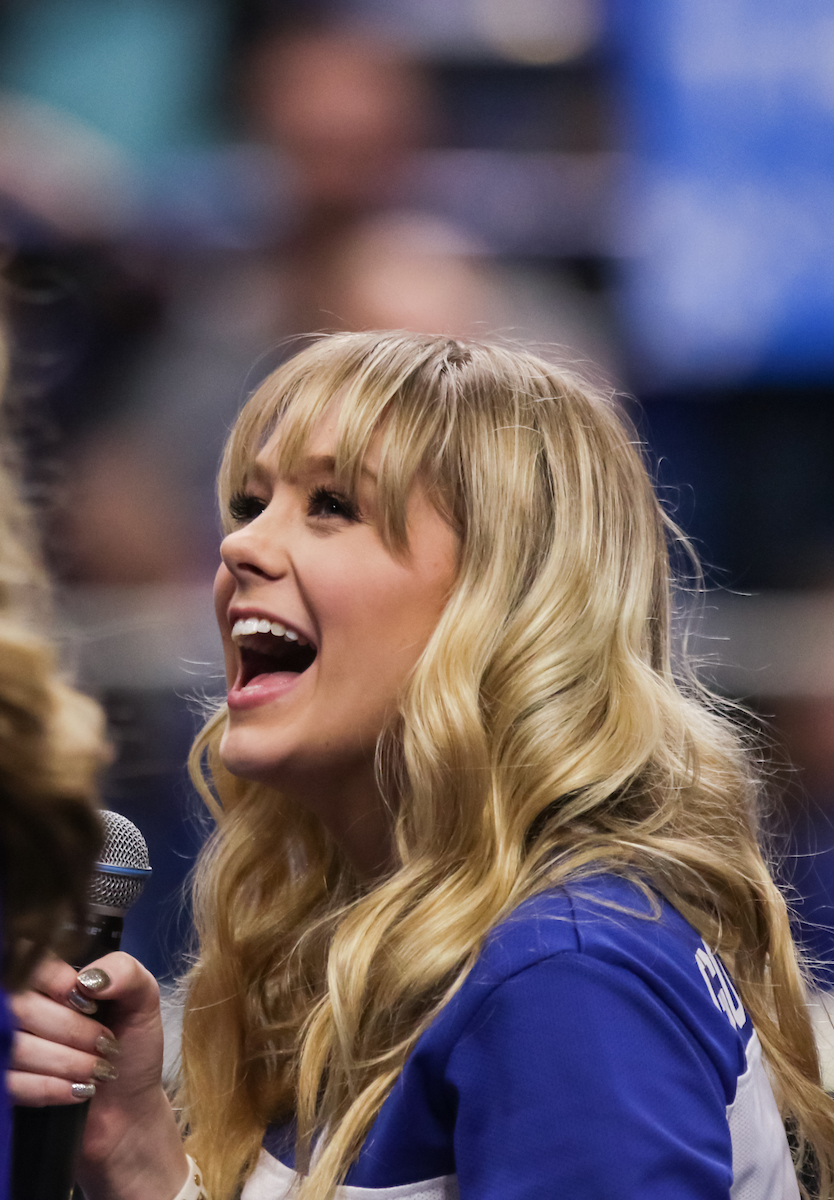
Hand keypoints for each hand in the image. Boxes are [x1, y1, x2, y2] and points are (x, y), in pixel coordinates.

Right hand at [8, 952, 188, 1199]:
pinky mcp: (7, 1084)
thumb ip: (125, 971)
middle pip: (21, 1007)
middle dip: (73, 1030)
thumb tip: (87, 978)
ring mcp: (10, 1048)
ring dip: (67, 1062)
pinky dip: (51, 1087)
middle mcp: (26, 1011)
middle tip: (105, 1044)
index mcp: (54, 982)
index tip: (91, 1003)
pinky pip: (11, 1081)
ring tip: (96, 1070)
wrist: (128, 1110)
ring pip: (16, 1046)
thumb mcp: (143, 1000)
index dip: (59, 983)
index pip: (33, 966)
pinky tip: (78, 1091)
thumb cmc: (132, 1049)